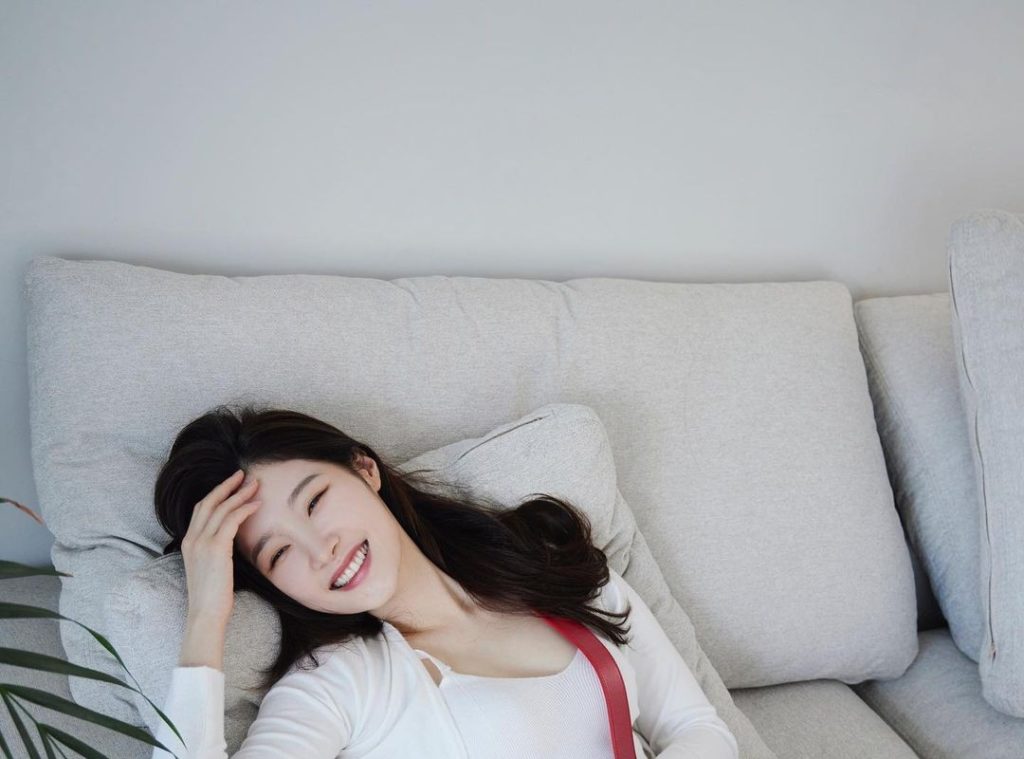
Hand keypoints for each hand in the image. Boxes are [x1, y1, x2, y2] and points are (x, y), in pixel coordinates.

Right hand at [179, 469, 260, 629]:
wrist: (206, 614)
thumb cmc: (212, 595)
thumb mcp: (210, 567)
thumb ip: (215, 550)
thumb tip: (231, 538)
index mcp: (188, 542)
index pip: (201, 509)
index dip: (216, 493)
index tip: (232, 484)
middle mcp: (192, 538)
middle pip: (208, 502)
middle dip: (226, 486)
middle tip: (243, 475)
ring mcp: (202, 542)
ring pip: (221, 508)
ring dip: (239, 494)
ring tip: (255, 485)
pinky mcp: (216, 548)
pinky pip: (231, 520)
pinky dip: (244, 508)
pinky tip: (256, 504)